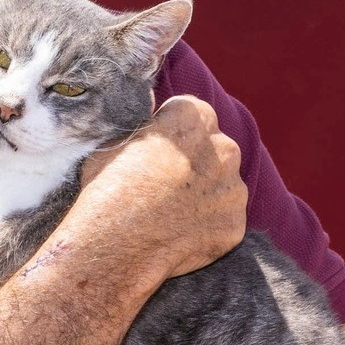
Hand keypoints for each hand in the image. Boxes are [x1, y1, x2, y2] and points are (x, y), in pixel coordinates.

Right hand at [77, 95, 246, 281]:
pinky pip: (224, 219)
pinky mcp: (235, 224)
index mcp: (194, 118)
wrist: (117, 244)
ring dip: (204, 194)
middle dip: (195, 161)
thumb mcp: (115, 140)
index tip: (156, 151)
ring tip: (170, 212)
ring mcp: (234, 189)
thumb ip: (144, 122)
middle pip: (214, 148)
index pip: (191, 114)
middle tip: (164, 183)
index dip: (172, 132)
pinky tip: (180, 233)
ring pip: (222, 185)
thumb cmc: (109, 188)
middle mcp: (224, 148)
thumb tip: (151, 99)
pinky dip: (208, 226)